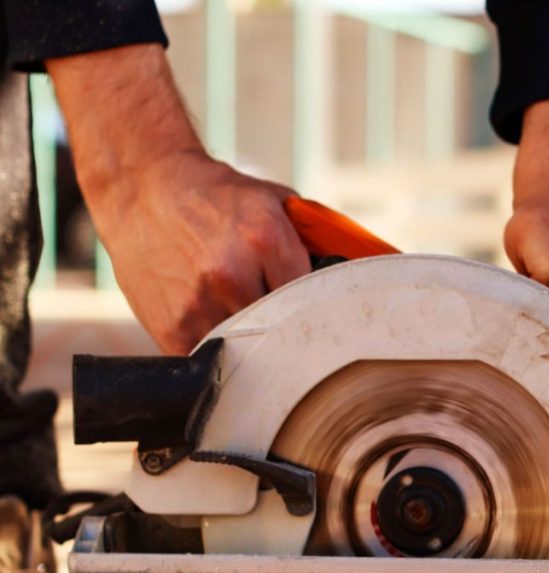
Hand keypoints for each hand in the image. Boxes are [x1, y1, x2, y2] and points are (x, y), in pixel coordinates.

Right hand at [86, 152, 308, 354]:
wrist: (143, 189)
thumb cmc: (219, 198)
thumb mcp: (275, 203)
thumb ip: (314, 241)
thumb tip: (358, 275)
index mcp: (264, 240)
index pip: (316, 300)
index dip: (320, 310)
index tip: (323, 317)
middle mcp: (231, 274)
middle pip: (286, 330)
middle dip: (293, 330)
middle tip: (293, 327)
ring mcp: (199, 306)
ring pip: (252, 351)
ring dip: (258, 345)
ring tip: (250, 320)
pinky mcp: (173, 330)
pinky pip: (215, 360)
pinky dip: (224, 353)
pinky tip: (222, 328)